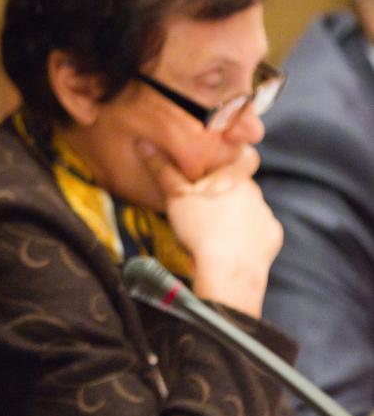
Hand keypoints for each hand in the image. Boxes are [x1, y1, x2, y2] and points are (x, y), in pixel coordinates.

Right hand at [135, 140, 282, 317]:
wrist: (228, 272)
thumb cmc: (200, 229)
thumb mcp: (175, 196)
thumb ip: (162, 169)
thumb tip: (143, 143)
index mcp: (233, 175)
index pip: (222, 165)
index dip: (206, 175)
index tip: (193, 187)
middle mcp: (255, 191)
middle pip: (233, 187)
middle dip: (218, 196)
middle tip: (197, 212)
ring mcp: (266, 215)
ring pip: (246, 208)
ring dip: (232, 215)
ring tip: (212, 232)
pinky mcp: (273, 237)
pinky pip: (258, 231)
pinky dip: (246, 236)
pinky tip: (230, 245)